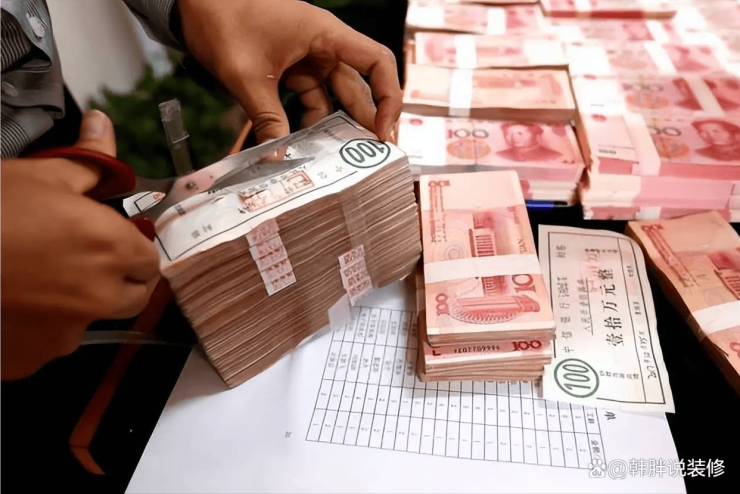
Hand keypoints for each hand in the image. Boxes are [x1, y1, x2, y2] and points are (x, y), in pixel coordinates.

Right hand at [0, 110, 159, 379]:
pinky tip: (11, 302)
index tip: (111, 239)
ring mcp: (64, 336)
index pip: (151, 260)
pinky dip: (36, 327)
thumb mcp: (39, 175)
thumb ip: (90, 160)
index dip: (133, 248)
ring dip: (76, 304)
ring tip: (34, 277)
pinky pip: (46, 343)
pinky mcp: (29, 360)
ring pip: (89, 320)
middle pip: (132, 296)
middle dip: (118, 279)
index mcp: (112, 250)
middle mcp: (99, 299)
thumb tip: (105, 125)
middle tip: (80, 258)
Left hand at [177, 0, 402, 142]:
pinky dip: (309, 120)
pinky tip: (303, 143)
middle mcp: (325, 46)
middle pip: (358, 86)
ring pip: (334, 97)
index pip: (377, 62)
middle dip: (365, 121)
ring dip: (334, 126)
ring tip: (335, 158)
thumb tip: (278, 157)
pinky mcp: (294, 69)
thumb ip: (267, 118)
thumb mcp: (246, 76)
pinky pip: (311, 98)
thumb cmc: (223, 21)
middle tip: (370, 158)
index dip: (389, 96)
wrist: (195, 3)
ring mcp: (310, 57)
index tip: (383, 129)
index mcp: (325, 35)